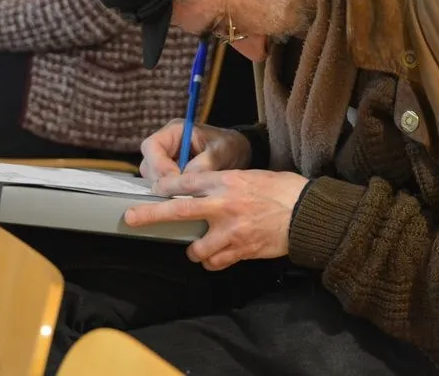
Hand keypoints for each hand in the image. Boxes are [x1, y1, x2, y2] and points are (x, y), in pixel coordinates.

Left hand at [124, 169, 309, 270]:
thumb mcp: (251, 176)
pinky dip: (213, 261)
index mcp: (227, 181)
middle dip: (149, 214)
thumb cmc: (283, 191)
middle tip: (130, 218)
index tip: (155, 191)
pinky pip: (215, 262)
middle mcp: (225, 205)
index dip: (166, 187)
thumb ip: (224, 184)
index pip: (186, 182)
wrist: (307, 214)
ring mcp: (231, 231)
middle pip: (178, 211)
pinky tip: (219, 254)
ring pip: (195, 248)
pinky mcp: (241, 250)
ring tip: (202, 245)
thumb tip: (201, 190)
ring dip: (195, 249)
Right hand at [140, 120, 251, 184]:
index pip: (151, 146)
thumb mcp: (222, 151)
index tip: (177, 180)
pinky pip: (164, 187)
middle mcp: (166, 144)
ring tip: (188, 194)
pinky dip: (174, 193)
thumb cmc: (230, 146)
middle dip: (163, 181)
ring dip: (168, 188)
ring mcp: (166, 160)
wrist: (238, 153)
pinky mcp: (171, 175)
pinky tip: (189, 196)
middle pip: (148, 165)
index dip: (159, 166)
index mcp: (175, 131)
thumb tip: (187, 180)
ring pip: (154, 179)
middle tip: (182, 192)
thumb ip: (205, 164)